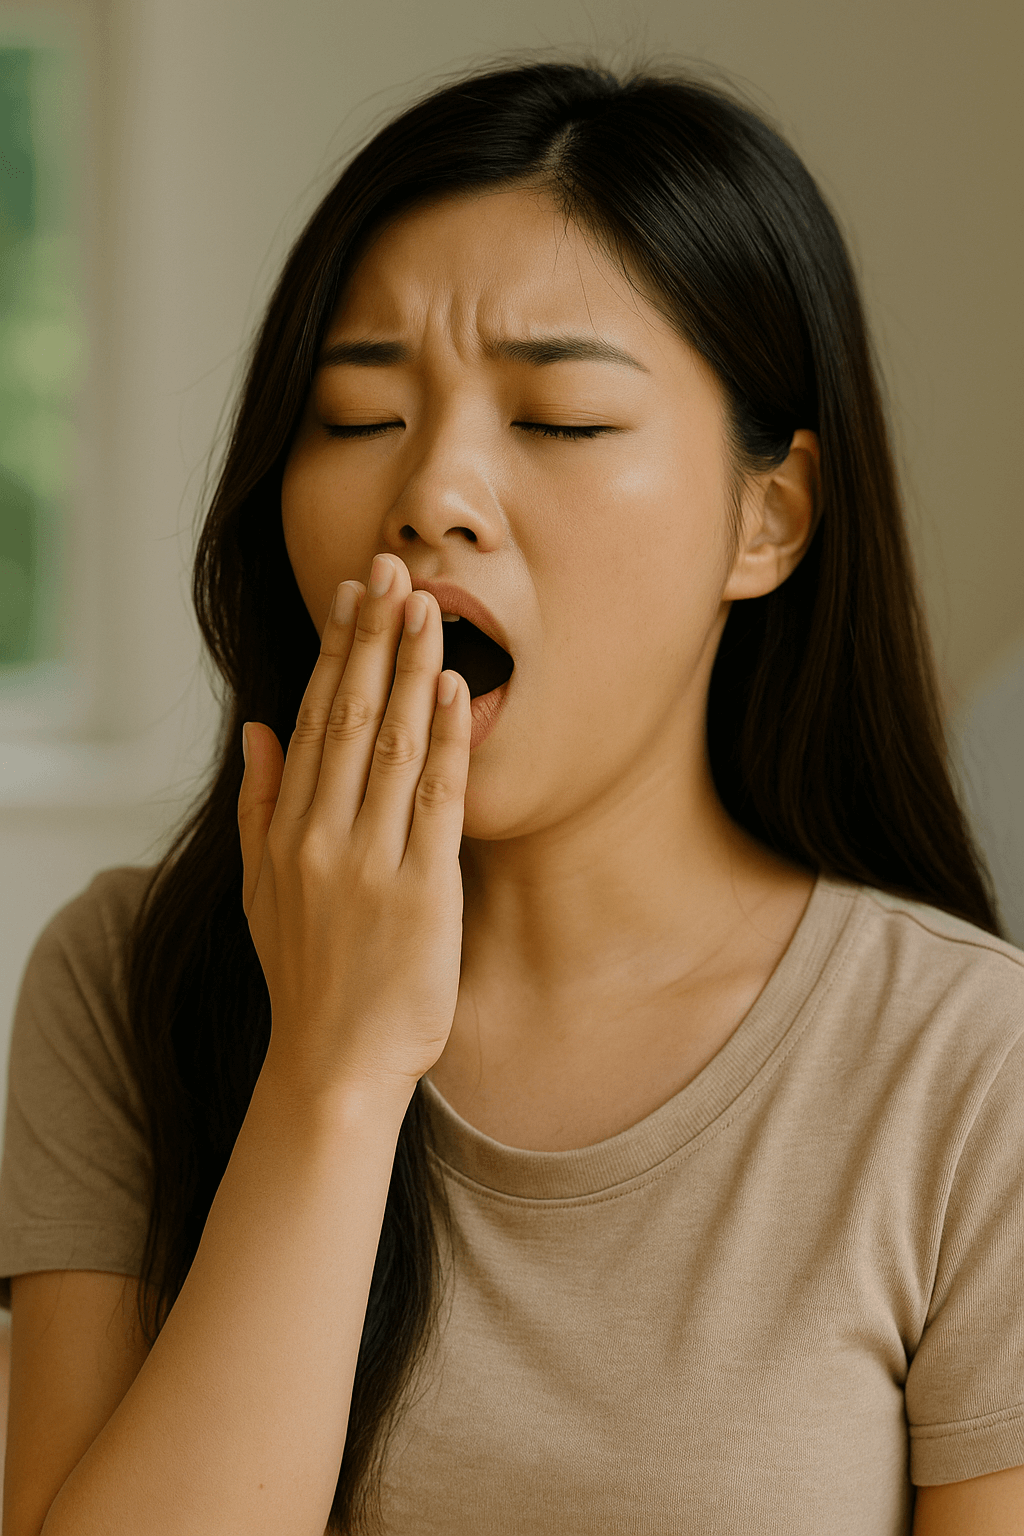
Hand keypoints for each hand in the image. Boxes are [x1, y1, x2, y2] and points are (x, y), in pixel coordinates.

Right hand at [237, 553, 470, 1100]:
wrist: (335, 1064)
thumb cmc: (305, 975)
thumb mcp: (258, 889)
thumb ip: (258, 803)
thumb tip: (260, 726)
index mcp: (285, 832)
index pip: (311, 720)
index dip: (335, 652)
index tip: (353, 595)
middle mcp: (321, 836)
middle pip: (349, 716)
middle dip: (373, 639)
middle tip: (392, 569)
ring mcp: (370, 862)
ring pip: (391, 744)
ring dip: (410, 670)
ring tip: (427, 606)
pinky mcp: (422, 890)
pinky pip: (436, 800)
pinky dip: (446, 740)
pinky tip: (457, 688)